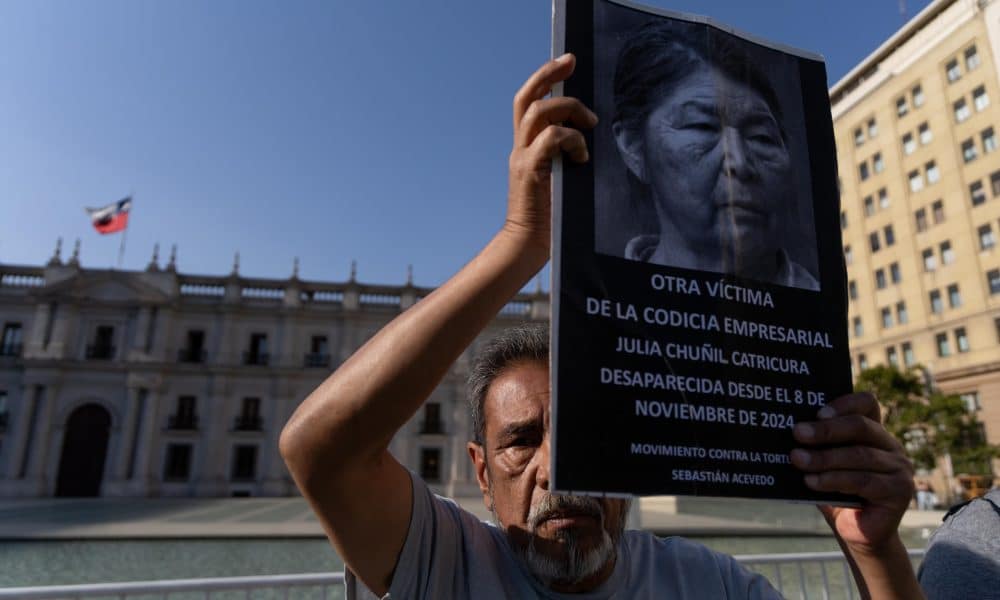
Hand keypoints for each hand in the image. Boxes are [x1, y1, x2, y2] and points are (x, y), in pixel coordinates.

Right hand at [505, 53, 596, 253]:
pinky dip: (570, 140)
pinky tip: (582, 156)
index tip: (567, 63)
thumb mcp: (564, 179)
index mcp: (527, 148)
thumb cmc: (552, 219)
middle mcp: (521, 148)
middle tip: (571, 62)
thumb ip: (570, 157)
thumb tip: (597, 138)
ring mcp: (524, 158)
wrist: (528, 246)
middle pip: (526, 98)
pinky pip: (550, 139)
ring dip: (567, 110)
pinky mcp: (531, 171)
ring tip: (589, 124)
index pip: (528, 102)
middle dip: (548, 74)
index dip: (545, 79)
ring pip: (538, 112)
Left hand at [789, 392, 914, 552]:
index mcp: (874, 432)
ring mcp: (899, 468)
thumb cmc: (834, 493)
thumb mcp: (824, 465)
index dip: (844, 403)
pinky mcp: (900, 491)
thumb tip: (790, 431)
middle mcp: (891, 446)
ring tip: (798, 459)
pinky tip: (811, 482)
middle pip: (861, 426)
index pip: (867, 403)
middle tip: (798, 433)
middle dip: (826, 430)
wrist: (855, 533)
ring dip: (824, 457)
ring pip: (859, 455)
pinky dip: (833, 480)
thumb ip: (816, 447)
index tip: (816, 412)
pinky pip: (863, 481)